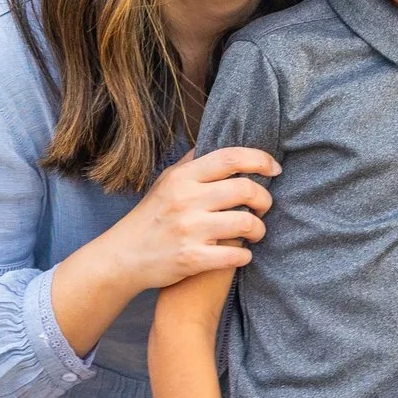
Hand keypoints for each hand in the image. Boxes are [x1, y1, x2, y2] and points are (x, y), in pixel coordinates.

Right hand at [101, 146, 278, 289]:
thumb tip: (215, 139)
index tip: (274, 168)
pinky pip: (235, 255)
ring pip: (246, 223)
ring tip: (256, 232)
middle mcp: (186, 200)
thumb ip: (191, 162)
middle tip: (264, 207)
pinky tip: (242, 254)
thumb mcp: (165, 182)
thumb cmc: (150, 217)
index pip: (230, 158)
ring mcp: (190, 230)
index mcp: (182, 178)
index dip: (259, 160)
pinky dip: (245, 256)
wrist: (123, 257)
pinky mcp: (192, 259)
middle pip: (245, 189)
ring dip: (259, 229)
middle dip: (265, 199)